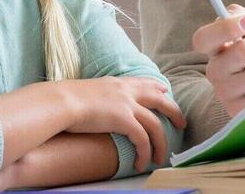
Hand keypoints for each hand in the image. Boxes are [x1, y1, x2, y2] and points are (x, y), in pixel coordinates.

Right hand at [59, 76, 186, 172]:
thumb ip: (99, 96)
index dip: (158, 88)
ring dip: (160, 143)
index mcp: (118, 82)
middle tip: (182, 123)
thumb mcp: (88, 90)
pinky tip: (141, 162)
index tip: (165, 92)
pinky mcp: (124, 119)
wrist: (62, 101)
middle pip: (160, 100)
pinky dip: (145, 152)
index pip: (144, 82)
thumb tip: (96, 105)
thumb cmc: (66, 99)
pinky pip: (143, 139)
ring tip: (160, 157)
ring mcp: (127, 104)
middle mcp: (127, 91)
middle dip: (174, 111)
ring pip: (156, 124)